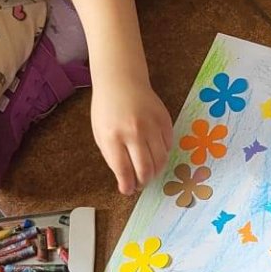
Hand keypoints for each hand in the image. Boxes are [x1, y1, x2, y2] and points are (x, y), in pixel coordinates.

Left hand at [89, 76, 171, 193]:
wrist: (121, 81)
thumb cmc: (107, 109)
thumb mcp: (101, 134)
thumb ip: (113, 157)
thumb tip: (126, 179)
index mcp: (113, 136)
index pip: (123, 170)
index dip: (127, 185)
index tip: (128, 190)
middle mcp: (133, 132)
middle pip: (145, 168)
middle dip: (144, 182)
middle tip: (140, 184)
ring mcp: (151, 125)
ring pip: (161, 160)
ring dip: (155, 171)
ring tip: (149, 172)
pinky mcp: (165, 120)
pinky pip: (168, 146)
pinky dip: (162, 154)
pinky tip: (155, 153)